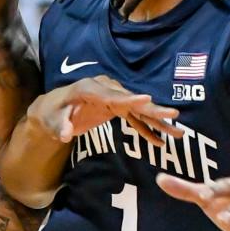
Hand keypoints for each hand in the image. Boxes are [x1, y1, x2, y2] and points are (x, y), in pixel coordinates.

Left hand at [29, 76, 183, 146]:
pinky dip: (146, 130)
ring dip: (157, 121)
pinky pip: (134, 119)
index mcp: (90, 88)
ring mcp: (113, 98)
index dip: (130, 99)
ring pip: (138, 110)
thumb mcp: (51, 120)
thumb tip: (65, 135)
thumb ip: (60, 126)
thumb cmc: (51, 113)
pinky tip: (160, 142)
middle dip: (153, 109)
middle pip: (132, 101)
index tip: (148, 99)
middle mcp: (106, 89)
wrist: (52, 109)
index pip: (112, 95)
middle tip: (174, 114)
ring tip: (178, 131)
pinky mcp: (116, 108)